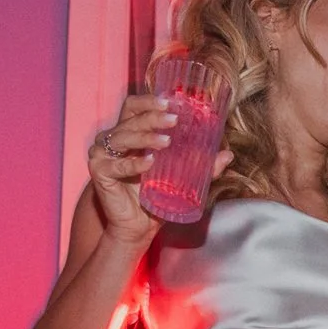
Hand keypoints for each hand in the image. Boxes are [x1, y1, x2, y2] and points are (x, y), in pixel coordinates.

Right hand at [87, 93, 232, 244]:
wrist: (138, 227)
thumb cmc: (154, 198)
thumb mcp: (181, 179)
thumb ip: (202, 167)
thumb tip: (228, 154)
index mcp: (129, 133)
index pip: (134, 107)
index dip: (148, 101)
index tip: (170, 102)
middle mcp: (113, 139)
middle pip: (131, 119)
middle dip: (153, 117)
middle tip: (174, 120)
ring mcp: (102, 154)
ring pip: (123, 137)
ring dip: (145, 137)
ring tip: (166, 142)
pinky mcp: (99, 172)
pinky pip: (117, 165)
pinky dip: (133, 164)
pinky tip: (149, 163)